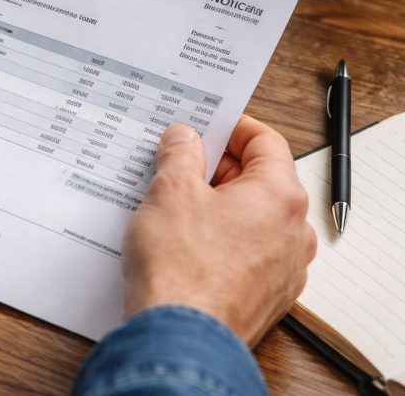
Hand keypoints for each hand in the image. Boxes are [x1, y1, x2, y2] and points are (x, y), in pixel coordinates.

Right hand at [122, 116, 316, 345]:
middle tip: (176, 163)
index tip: (203, 126)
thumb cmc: (181, 268)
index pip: (265, 141)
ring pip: (251, 219)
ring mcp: (283, 269)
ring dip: (216, 205)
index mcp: (280, 196)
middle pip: (259, 180)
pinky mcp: (265, 296)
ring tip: (172, 204)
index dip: (230, 128)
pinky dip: (219, 239)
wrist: (179, 337)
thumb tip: (184, 139)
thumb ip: (180, 155)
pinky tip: (181, 241)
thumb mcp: (170, 192)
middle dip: (216, 167)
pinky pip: (245, 253)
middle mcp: (293, 232)